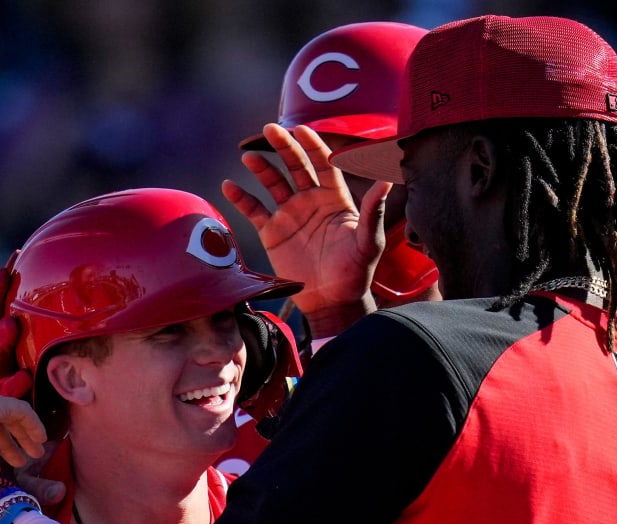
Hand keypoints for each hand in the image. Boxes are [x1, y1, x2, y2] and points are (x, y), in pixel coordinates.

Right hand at [222, 124, 387, 337]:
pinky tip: (229, 186)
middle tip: (270, 129)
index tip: (301, 129)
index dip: (313, 145)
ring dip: (261, 168)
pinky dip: (240, 198)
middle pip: (296, 166)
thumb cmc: (355, 273)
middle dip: (283, 146)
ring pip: (273, 183)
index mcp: (335, 198)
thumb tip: (388, 181)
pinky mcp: (272, 232)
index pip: (324, 163)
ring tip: (248, 157)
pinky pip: (253, 210)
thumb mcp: (368, 243)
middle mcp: (311, 201)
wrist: (331, 302)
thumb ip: (374, 212)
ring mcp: (290, 214)